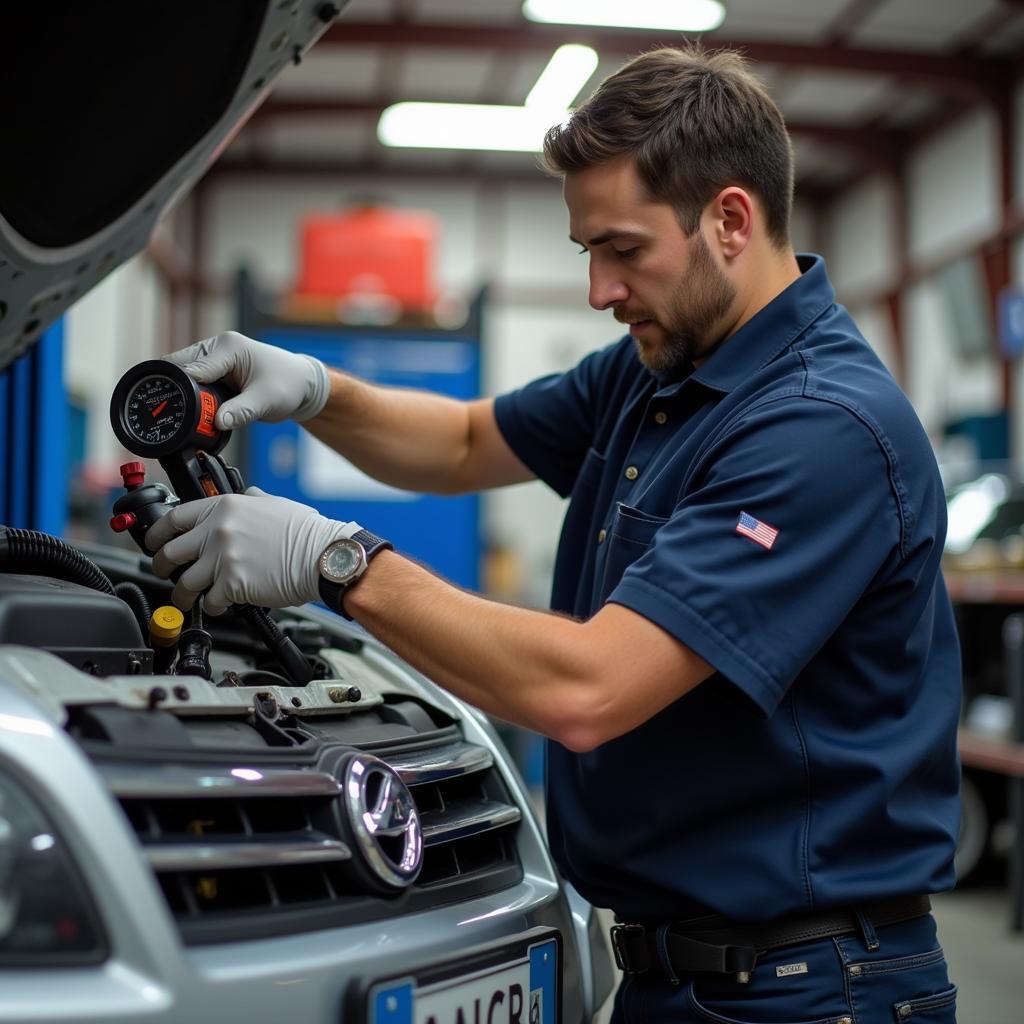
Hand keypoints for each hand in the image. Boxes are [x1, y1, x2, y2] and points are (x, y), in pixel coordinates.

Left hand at [145, 487, 358, 614]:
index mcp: (224, 508)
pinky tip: (220, 605)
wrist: (322, 556)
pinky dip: (213, 607)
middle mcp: (218, 531)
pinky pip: (210, 601)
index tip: (154, 543)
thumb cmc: (306, 532)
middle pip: (170, 553)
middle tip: (165, 574)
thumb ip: (252, 500)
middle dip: (162, 567)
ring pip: (184, 583)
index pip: (174, 519)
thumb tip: (247, 497)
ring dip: (183, 595)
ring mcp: (223, 559)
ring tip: (187, 600)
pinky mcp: (232, 585)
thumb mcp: (274, 503)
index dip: (157, 534)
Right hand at [163, 331, 330, 429]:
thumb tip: (217, 422)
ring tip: (186, 415)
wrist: (302, 385)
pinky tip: (194, 412)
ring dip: (185, 393)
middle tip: (176, 415)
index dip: (182, 388)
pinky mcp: (216, 372)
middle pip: (181, 367)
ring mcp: (215, 360)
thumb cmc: (289, 385)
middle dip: (178, 390)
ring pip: (185, 376)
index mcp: (228, 347)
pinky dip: (193, 396)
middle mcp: (217, 349)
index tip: (175, 408)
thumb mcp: (267, 400)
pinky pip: (195, 383)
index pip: (193, 367)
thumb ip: (242, 411)